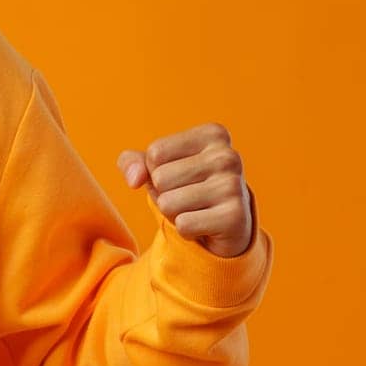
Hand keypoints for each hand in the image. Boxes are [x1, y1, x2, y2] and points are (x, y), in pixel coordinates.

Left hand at [117, 122, 254, 257]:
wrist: (226, 223)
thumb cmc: (187, 186)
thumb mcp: (157, 166)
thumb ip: (132, 162)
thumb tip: (134, 179)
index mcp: (213, 135)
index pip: (155, 153)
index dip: (156, 170)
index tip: (180, 175)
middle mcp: (227, 156)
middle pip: (160, 179)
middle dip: (165, 193)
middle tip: (189, 196)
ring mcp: (233, 186)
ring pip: (168, 204)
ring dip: (174, 212)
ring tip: (196, 209)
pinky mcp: (234, 217)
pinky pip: (183, 225)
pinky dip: (186, 230)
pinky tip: (204, 225)